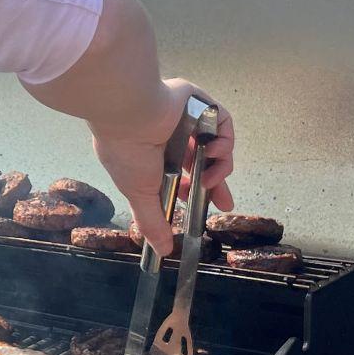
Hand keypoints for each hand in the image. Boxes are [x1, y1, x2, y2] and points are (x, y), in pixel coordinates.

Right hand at [87, 78, 234, 257]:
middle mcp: (171, 134)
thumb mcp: (140, 194)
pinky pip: (221, 123)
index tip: (203, 206)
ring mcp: (187, 117)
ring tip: (210, 177)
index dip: (195, 190)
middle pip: (203, 161)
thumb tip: (161, 252)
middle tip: (226, 203)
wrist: (128, 113)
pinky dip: (223, 141)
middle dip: (217, 183)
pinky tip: (213, 152)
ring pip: (214, 144)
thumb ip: (153, 222)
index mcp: (153, 152)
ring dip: (217, 166)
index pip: (181, 173)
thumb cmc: (128, 152)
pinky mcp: (201, 102)